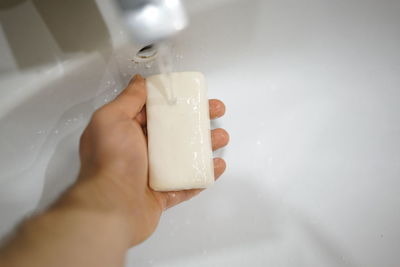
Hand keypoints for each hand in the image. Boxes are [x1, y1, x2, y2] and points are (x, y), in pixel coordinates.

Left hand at [73, 75, 228, 245]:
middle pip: (174, 132)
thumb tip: (139, 80)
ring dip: (205, 146)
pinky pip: (187, 183)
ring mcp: (152, 175)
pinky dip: (203, 174)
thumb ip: (128, 99)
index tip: (194, 94)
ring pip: (184, 156)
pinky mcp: (163, 195)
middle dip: (197, 120)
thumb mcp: (112, 119)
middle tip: (217, 112)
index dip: (176, 100)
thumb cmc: (112, 159)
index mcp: (127, 131)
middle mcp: (139, 151)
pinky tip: (218, 165)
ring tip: (222, 138)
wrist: (111, 207)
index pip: (156, 111)